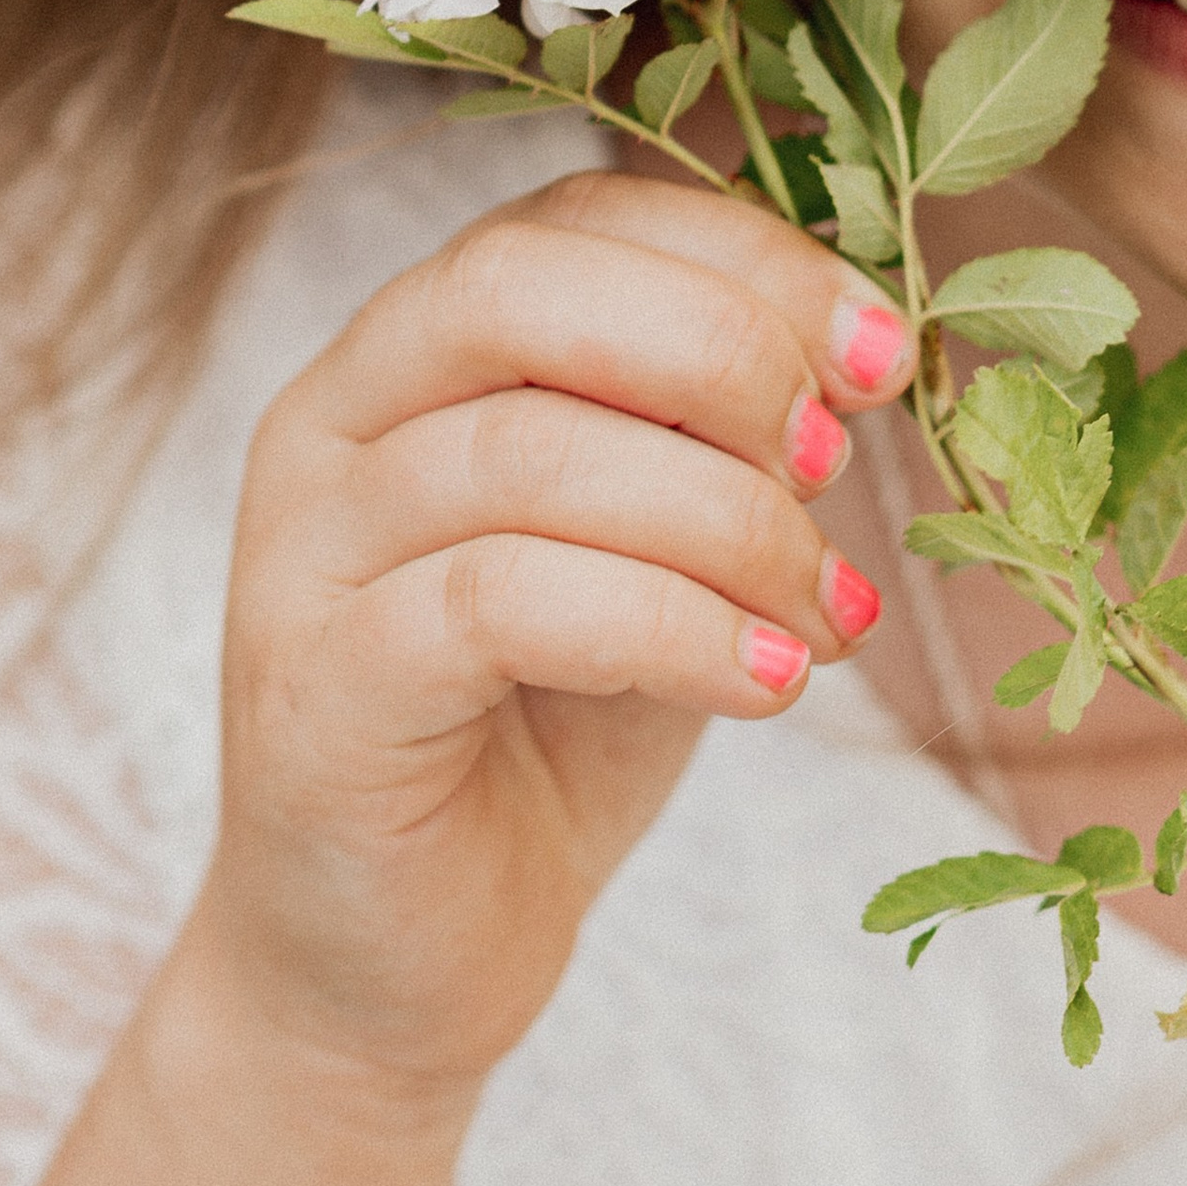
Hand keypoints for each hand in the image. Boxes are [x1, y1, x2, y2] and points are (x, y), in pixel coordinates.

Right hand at [180, 172, 913, 1093]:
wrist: (401, 967)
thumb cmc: (546, 740)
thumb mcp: (668, 558)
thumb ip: (725, 448)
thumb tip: (876, 357)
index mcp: (414, 354)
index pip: (571, 218)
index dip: (744, 260)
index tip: (883, 355)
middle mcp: (333, 422)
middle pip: (521, 288)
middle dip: (722, 354)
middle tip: (838, 465)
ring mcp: (303, 555)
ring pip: (526, 455)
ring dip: (725, 525)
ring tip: (823, 615)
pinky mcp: (317, 692)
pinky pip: (497, 604)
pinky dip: (668, 630)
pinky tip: (765, 685)